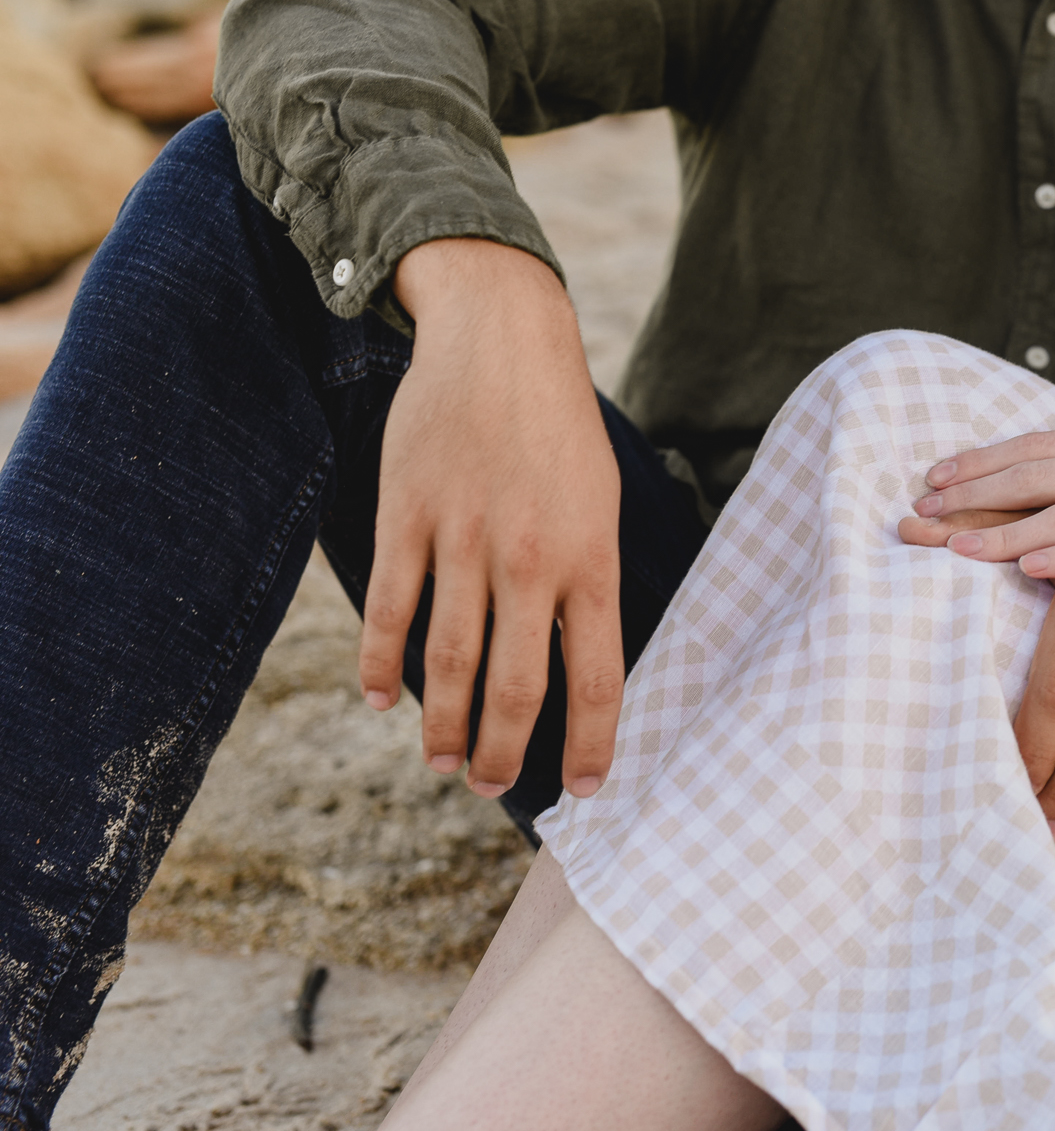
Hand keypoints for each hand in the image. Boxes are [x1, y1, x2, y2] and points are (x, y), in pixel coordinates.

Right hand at [360, 238, 622, 799]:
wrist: (502, 340)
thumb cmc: (559, 430)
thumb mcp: (599, 503)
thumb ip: (585, 579)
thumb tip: (577, 661)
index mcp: (589, 558)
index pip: (597, 675)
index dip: (592, 742)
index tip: (587, 790)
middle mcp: (529, 558)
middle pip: (516, 685)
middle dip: (506, 751)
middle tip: (491, 786)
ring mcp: (463, 538)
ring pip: (450, 660)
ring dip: (444, 725)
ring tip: (444, 764)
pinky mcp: (407, 516)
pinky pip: (390, 608)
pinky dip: (382, 664)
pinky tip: (380, 700)